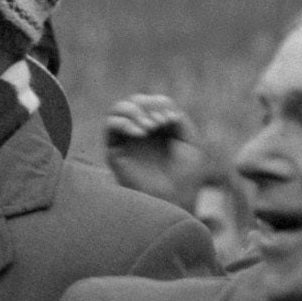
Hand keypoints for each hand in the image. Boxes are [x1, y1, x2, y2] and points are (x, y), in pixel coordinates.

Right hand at [98, 92, 194, 208]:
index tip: (170, 120)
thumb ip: (179, 120)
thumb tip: (161, 108)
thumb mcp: (190, 143)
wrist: (174, 199)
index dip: (160, 103)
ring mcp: (126, 140)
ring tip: (149, 127)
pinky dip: (124, 122)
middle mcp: (141, 131)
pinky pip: (110, 126)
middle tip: (159, 123)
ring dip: (134, 111)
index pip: (153, 101)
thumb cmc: (185, 176)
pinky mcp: (114, 150)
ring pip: (119, 109)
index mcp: (160, 128)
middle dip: (147, 106)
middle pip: (136, 101)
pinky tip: (140, 133)